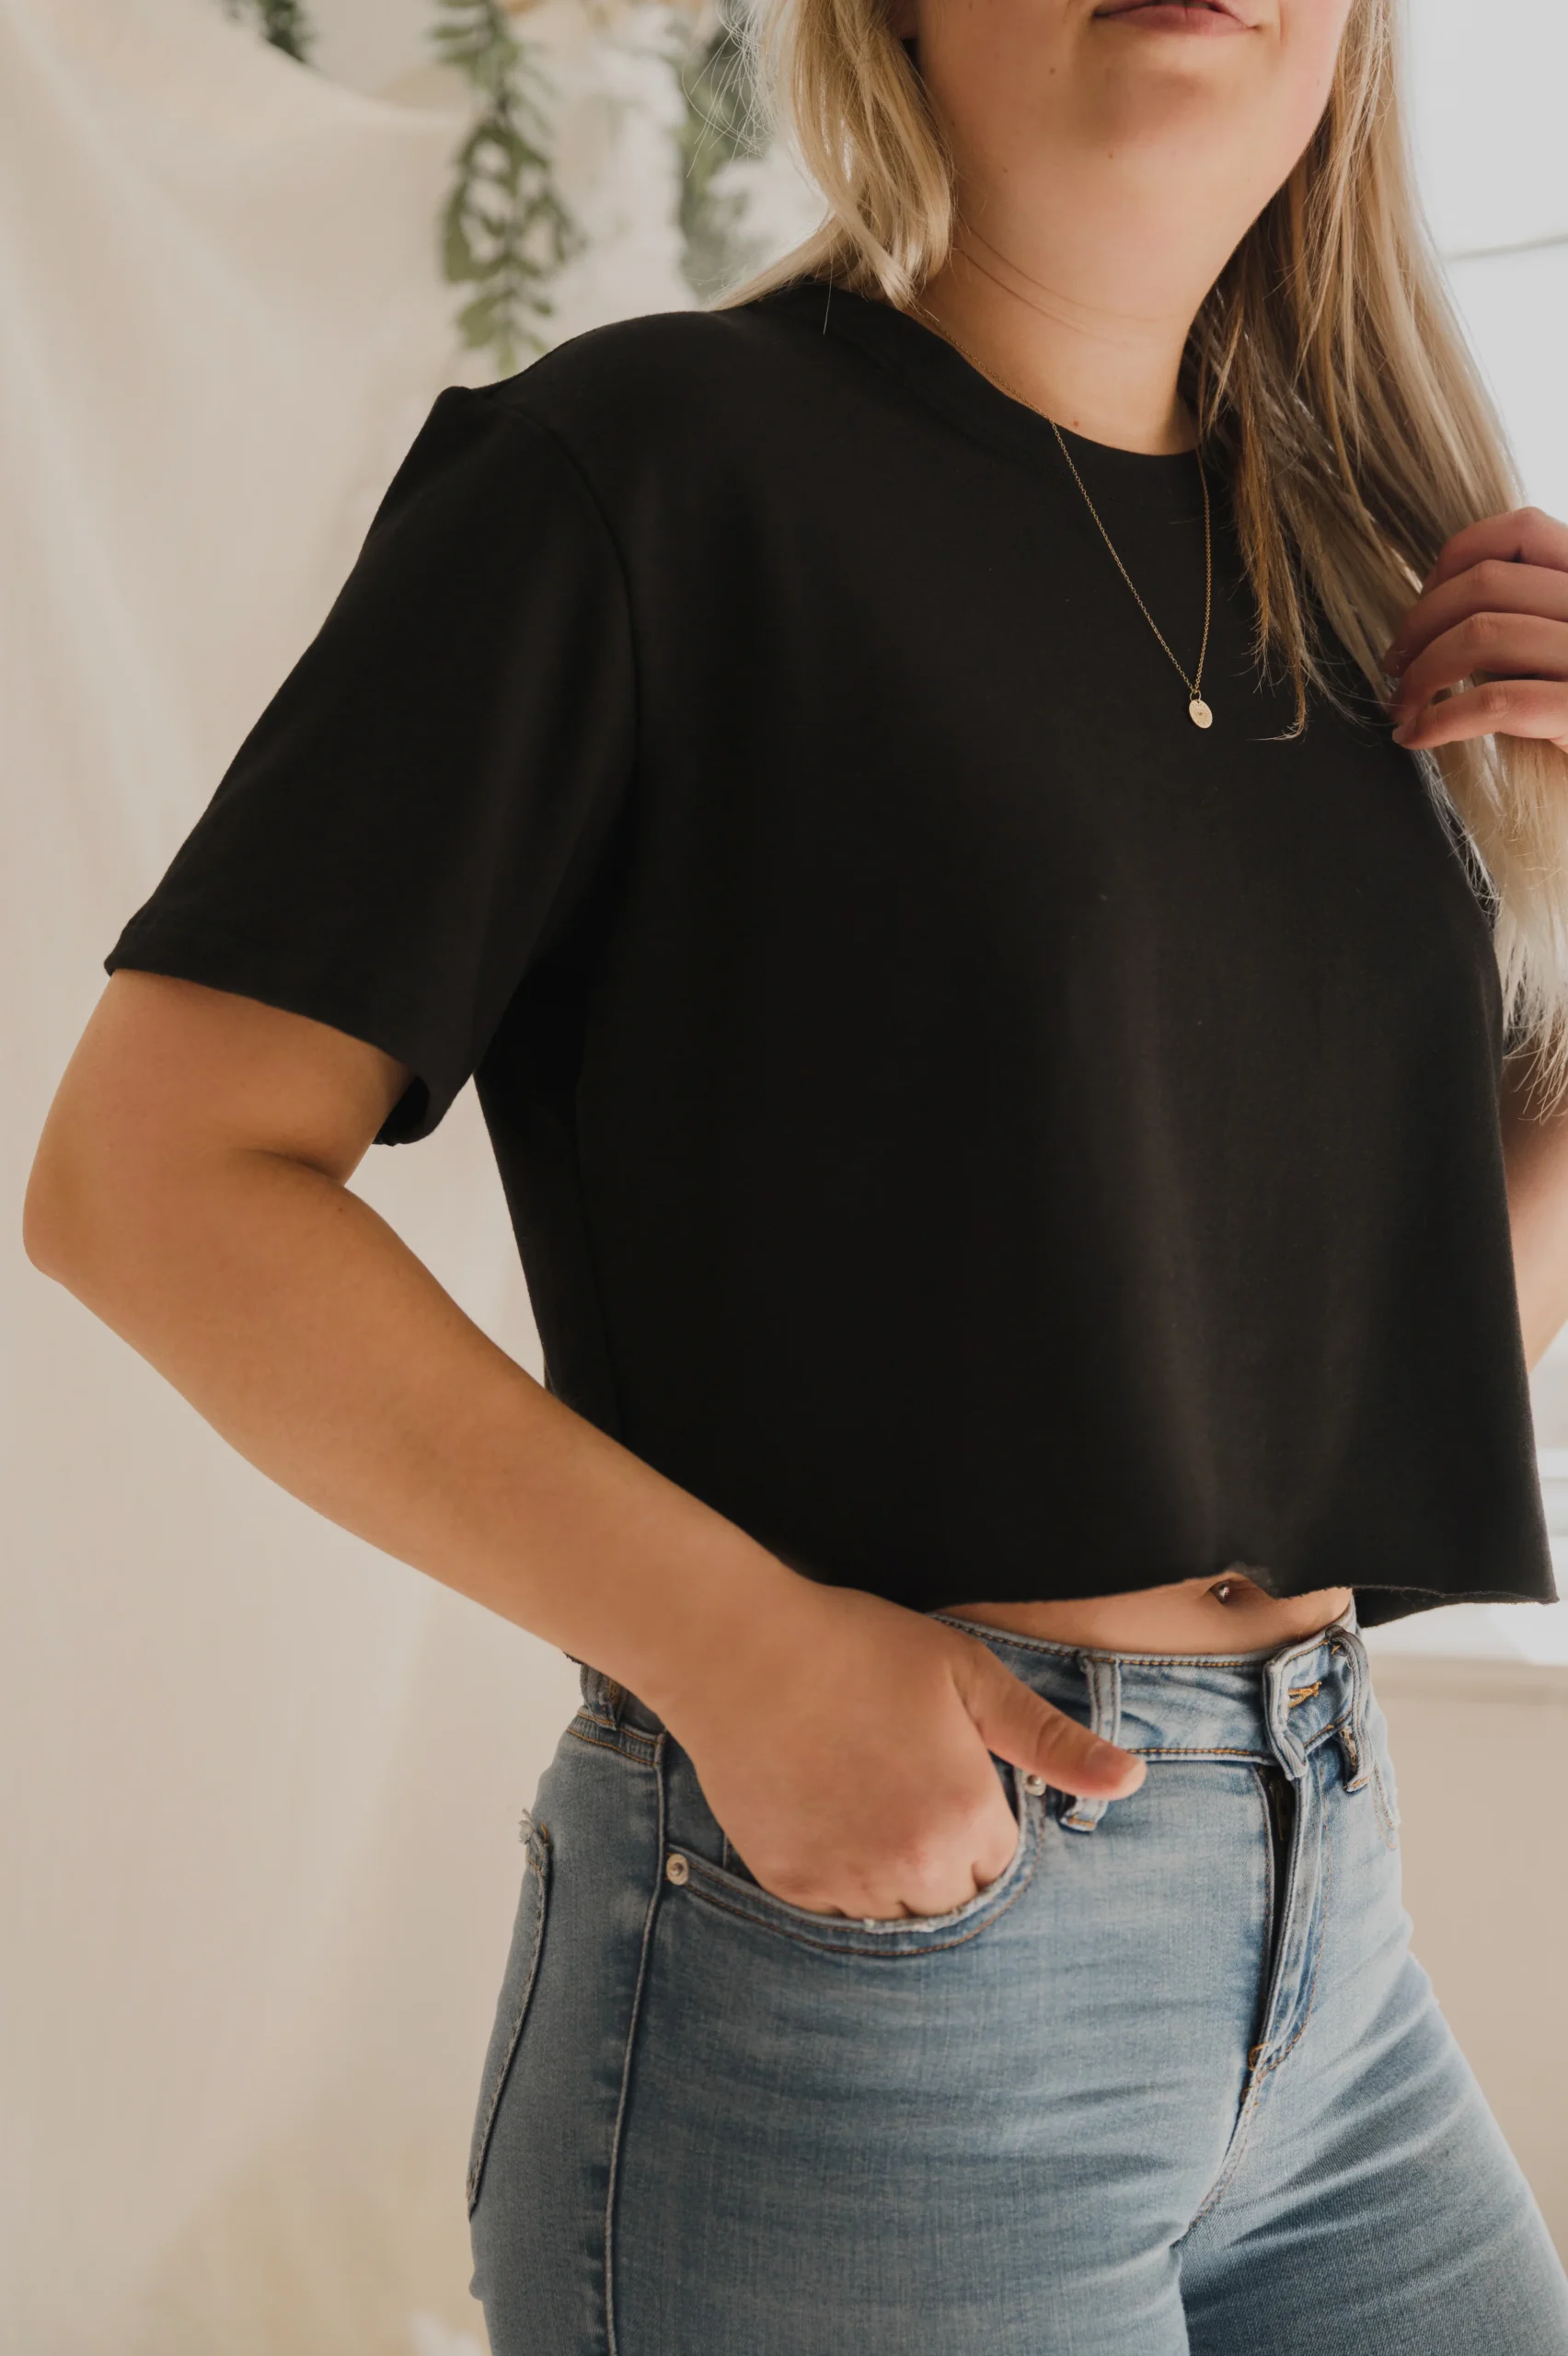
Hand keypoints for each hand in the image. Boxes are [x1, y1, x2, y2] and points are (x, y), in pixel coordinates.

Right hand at [647, 1579, 1145, 1920]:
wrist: (743, 1650)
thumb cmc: (861, 1648)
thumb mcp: (968, 1675)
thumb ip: (1051, 1739)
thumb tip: (1132, 1781)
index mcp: (966, 1818)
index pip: (1005, 1868)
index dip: (984, 1823)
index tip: (954, 1781)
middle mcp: (912, 1867)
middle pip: (955, 1904)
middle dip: (947, 1862)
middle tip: (910, 1793)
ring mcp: (847, 1881)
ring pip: (897, 1917)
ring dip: (896, 1880)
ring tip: (868, 1804)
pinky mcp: (791, 1883)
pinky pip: (837, 1913)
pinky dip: (843, 1881)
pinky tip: (829, 1818)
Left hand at [1382, 507, 1567, 755]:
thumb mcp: (1557, 643)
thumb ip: (1526, 612)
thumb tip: (1437, 602)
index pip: (1522, 531)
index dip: (1455, 560)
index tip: (1423, 604)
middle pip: (1487, 582)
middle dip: (1421, 623)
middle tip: (1395, 663)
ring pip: (1482, 635)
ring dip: (1420, 674)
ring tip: (1400, 704)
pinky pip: (1495, 703)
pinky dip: (1438, 720)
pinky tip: (1416, 736)